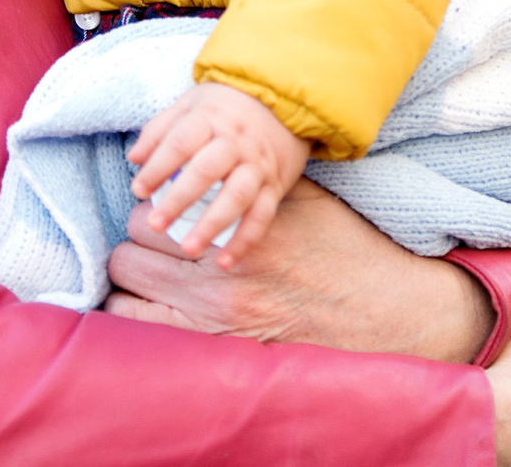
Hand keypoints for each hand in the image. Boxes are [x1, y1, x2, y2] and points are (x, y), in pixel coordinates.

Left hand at [103, 177, 495, 361]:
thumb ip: (248, 184)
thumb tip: (205, 161)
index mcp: (236, 227)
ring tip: (149, 276)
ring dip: (133, 280)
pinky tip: (151, 307)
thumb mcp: (298, 200)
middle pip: (130, 248)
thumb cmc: (342, 247)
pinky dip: (138, 316)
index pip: (154, 208)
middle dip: (138, 242)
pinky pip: (145, 332)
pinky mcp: (219, 349)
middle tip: (154, 241)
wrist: (383, 307)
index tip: (162, 207)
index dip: (154, 206)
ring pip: (127, 291)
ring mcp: (216, 318)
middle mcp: (219, 275)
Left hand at [128, 81, 310, 266]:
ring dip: (212, 225)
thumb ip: (161, 129)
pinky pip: (262, 216)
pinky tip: (225, 262)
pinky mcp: (275, 185)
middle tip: (155, 226)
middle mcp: (236, 142)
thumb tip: (134, 158)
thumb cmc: (226, 108)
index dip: (158, 166)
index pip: (181, 142)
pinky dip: (245, 240)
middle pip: (207, 171)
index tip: (138, 190)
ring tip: (188, 249)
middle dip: (179, 200)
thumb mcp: (191, 104)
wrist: (285, 102)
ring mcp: (258, 165)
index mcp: (212, 119)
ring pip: (236, 196)